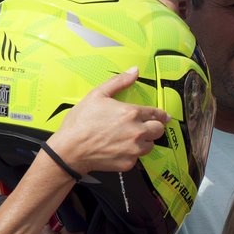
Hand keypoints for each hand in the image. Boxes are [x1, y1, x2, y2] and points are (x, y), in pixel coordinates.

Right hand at [49, 68, 169, 175]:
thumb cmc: (80, 123)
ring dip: (144, 141)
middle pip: (159, 130)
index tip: (163, 116)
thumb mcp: (97, 95)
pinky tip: (119, 148)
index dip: (161, 114)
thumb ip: (118, 82)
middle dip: (154, 127)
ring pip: (150, 145)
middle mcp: (137, 132)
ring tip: (129, 138)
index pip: (157, 113)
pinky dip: (131, 154)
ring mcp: (134, 149)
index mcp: (131, 113)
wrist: (69, 149)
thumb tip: (134, 71)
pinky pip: (138, 158)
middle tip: (145, 126)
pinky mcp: (129, 163)